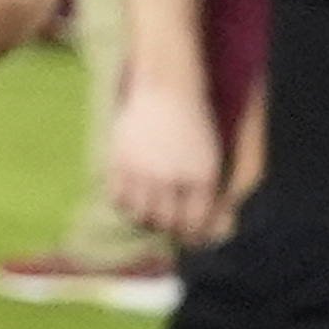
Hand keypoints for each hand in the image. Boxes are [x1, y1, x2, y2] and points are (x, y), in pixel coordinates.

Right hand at [103, 69, 232, 246]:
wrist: (167, 90)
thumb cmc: (193, 127)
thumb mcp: (211, 161)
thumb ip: (205, 194)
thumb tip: (199, 228)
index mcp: (200, 179)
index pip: (193, 223)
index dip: (190, 235)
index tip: (187, 237)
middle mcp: (172, 178)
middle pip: (165, 222)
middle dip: (167, 226)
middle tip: (165, 223)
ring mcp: (144, 170)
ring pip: (140, 215)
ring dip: (145, 217)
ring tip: (147, 210)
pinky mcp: (119, 161)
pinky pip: (117, 198)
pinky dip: (123, 202)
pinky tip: (130, 195)